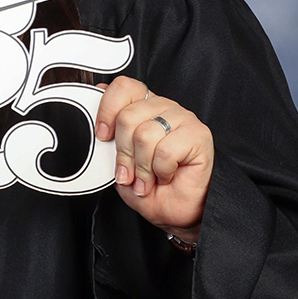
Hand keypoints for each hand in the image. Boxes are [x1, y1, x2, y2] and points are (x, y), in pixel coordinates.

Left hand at [95, 76, 212, 242]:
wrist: (177, 211)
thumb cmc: (151, 187)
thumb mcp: (119, 162)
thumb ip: (109, 140)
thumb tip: (98, 127)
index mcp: (142, 106)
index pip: (123, 87)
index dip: (107, 110)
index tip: (103, 136)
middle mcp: (161, 107)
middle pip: (127, 115)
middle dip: (123, 152)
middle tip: (128, 172)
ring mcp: (182, 118)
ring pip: (145, 134)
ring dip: (142, 166)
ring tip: (147, 178)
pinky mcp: (198, 135)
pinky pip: (166, 150)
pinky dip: (161, 170)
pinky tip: (165, 175)